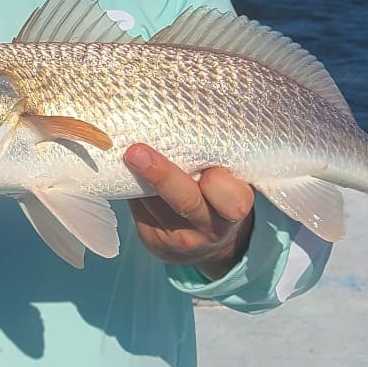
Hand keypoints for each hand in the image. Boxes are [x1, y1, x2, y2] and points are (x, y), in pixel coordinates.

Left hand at [124, 144, 253, 280]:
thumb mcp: (231, 179)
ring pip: (153, 202)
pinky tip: (134, 175)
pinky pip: (138, 210)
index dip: (217, 179)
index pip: (231, 197)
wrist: (207, 242)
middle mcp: (209, 228)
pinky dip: (134, 188)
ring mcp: (179, 240)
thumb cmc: (219, 194)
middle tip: (135, 151)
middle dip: (160, 174)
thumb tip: (181, 125)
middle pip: (185, 201)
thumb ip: (215, 159)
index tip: (203, 158)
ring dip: (140, 176)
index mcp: (235, 207)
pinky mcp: (153, 241)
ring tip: (132, 154)